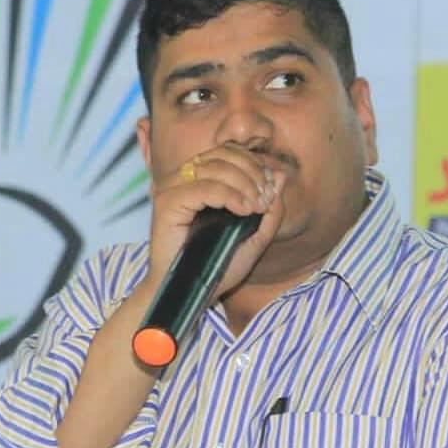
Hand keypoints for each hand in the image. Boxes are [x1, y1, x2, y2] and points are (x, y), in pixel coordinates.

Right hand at [148, 144, 286, 293]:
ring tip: (256, 207)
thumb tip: (280, 175)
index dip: (254, 165)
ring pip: (214, 167)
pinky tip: (244, 211)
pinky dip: (229, 195)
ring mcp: (172, 189)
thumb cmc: (215, 269)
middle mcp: (182, 179)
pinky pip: (204, 188)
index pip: (229, 152)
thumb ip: (270, 211)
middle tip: (265, 200)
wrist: (188, 295)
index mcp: (198, 180)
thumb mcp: (253, 240)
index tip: (270, 192)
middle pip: (223, 154)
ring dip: (244, 184)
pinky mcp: (167, 204)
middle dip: (252, 173)